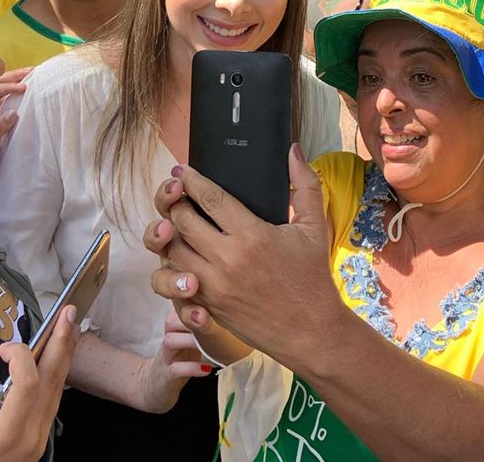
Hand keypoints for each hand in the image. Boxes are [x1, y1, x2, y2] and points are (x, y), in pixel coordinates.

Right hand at [0, 305, 78, 461]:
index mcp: (7, 436)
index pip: (28, 385)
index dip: (21, 357)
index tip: (4, 347)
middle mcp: (31, 437)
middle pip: (52, 382)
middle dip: (61, 343)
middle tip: (69, 313)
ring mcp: (39, 439)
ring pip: (56, 390)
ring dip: (64, 355)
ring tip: (71, 326)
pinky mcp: (39, 437)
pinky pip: (52, 399)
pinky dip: (57, 372)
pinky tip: (60, 355)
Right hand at [135, 311, 210, 412]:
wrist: (156, 384)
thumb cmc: (181, 357)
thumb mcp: (193, 338)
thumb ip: (206, 325)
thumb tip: (232, 314)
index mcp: (175, 326)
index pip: (180, 308)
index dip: (195, 305)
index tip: (216, 305)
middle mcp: (168, 338)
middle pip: (172, 321)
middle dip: (192, 320)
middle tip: (214, 322)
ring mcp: (165, 356)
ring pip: (170, 341)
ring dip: (191, 341)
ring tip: (211, 345)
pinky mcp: (166, 375)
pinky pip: (176, 368)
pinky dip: (192, 368)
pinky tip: (207, 369)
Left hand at [149, 147, 339, 361]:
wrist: (311, 331)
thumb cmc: (313, 278)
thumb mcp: (315, 228)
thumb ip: (305, 185)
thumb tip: (294, 151)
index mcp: (252, 235)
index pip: (209, 198)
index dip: (192, 181)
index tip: (184, 171)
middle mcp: (228, 259)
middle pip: (182, 221)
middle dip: (175, 203)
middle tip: (176, 194)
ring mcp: (214, 285)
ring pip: (172, 251)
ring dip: (168, 234)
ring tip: (174, 223)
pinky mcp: (208, 306)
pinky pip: (174, 283)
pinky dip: (170, 267)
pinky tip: (178, 255)